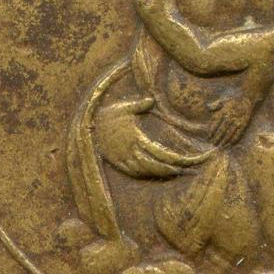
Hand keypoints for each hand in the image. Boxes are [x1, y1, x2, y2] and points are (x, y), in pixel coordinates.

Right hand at [93, 97, 207, 178]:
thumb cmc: (109, 114)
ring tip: (170, 173)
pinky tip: (149, 173)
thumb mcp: (124, 107)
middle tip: (181, 170)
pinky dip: (142, 174)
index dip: (172, 159)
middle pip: (153, 165)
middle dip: (168, 169)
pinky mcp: (116, 161)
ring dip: (157, 173)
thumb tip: (151, 100)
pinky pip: (131, 171)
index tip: (183, 162)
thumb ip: (139, 105)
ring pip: (143, 170)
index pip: (158, 152)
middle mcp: (130, 151)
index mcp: (135, 139)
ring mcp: (122, 158)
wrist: (89, 124)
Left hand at [207, 95, 253, 146]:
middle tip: (214, 144)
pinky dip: (234, 140)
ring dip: (225, 141)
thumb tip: (208, 108)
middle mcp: (229, 117)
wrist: (246, 98)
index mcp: (223, 112)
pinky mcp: (243, 123)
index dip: (211, 132)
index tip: (209, 138)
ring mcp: (236, 121)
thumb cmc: (233, 100)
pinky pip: (238, 133)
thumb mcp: (222, 101)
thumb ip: (215, 105)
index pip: (215, 124)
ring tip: (221, 146)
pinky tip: (231, 144)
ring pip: (229, 133)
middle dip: (217, 138)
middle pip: (221, 130)